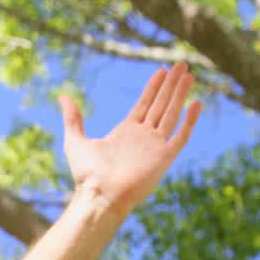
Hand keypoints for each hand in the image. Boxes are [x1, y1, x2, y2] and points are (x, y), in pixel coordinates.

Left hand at [58, 62, 201, 217]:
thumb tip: (62, 97)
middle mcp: (143, 137)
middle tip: (181, 64)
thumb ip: (73, 119)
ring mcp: (155, 146)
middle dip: (171, 84)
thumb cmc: (87, 174)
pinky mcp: (164, 157)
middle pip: (160, 104)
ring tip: (189, 75)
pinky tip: (196, 103)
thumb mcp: (75, 140)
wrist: (99, 195)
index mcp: (126, 132)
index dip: (154, 87)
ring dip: (180, 94)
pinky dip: (189, 120)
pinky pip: (181, 136)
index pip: (145, 104)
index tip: (162, 70)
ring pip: (172, 114)